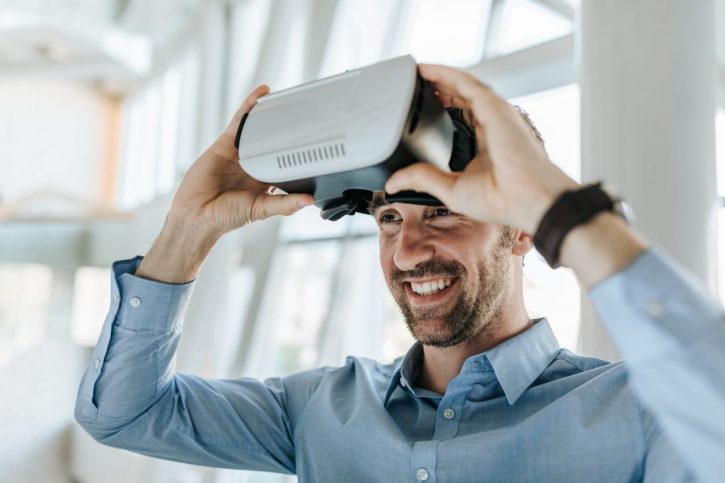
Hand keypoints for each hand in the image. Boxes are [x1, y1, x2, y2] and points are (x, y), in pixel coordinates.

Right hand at [168, 85, 314, 238]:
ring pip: (258, 128)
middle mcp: (254, 165)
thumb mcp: (261, 209)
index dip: (299, 152)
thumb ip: (285, 204)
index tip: (318, 142)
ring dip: (270, 113)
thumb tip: (310, 201)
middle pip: (274, 141)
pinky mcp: (226, 143)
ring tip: (287, 98)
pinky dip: (250, 106)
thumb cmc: (226, 216)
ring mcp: (240, 153)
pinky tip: (262, 94)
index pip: (286, 162)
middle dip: (286, 128)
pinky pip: (240, 121)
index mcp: (265, 180)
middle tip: (305, 113)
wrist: (196, 214)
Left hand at [385, 64, 578, 233]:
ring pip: (463, 85)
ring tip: (418, 71)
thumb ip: (422, 179)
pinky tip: (426, 69)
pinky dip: (444, 74)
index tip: (426, 104)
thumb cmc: (502, 199)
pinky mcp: (493, 107)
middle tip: (417, 83)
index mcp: (488, 143)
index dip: (445, 106)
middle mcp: (493, 124)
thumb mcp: (451, 189)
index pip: (464, 116)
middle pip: (463, 97)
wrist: (527, 200)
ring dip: (440, 76)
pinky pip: (464, 82)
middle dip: (440, 87)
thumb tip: (393, 182)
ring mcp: (495, 113)